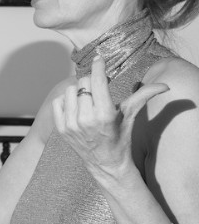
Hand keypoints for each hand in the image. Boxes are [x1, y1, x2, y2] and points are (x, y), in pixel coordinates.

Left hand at [52, 52, 168, 182]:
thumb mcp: (131, 116)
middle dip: (92, 83)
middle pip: (83, 82)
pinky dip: (66, 101)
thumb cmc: (120, 137)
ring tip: (87, 101)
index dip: (98, 66)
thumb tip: (165, 85)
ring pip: (70, 91)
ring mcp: (71, 125)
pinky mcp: (61, 130)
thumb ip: (144, 96)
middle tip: (99, 91)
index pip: (96, 80)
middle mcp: (85, 120)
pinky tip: (76, 107)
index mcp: (105, 114)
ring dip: (79, 92)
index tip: (99, 59)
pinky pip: (58, 102)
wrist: (105, 164)